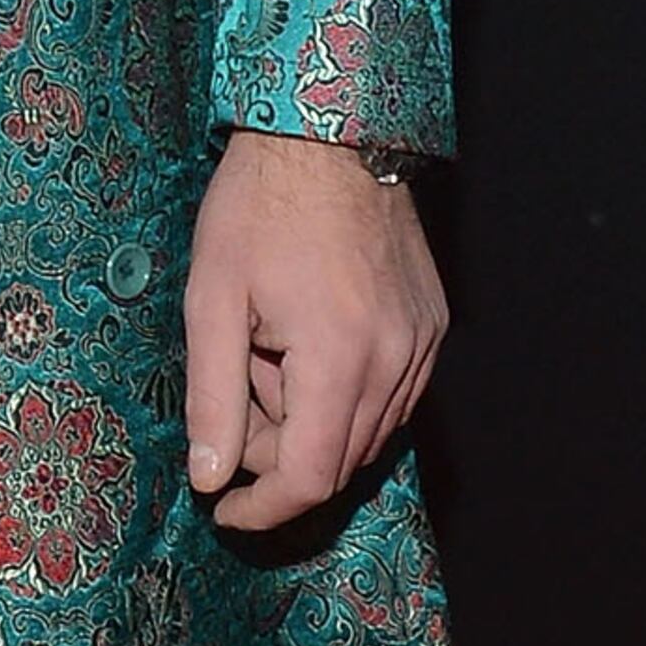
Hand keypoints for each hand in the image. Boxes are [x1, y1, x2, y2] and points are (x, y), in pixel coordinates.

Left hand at [180, 133, 445, 536]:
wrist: (328, 135)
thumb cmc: (259, 207)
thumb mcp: (212, 299)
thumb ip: (213, 397)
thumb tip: (211, 479)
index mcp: (339, 358)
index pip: (310, 477)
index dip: (263, 509)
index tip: (224, 510)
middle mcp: (397, 360)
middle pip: (340, 462)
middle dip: (277, 455)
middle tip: (235, 396)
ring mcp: (424, 344)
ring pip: (368, 433)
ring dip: (311, 422)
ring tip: (270, 354)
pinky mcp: (434, 326)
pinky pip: (392, 396)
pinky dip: (345, 396)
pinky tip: (307, 344)